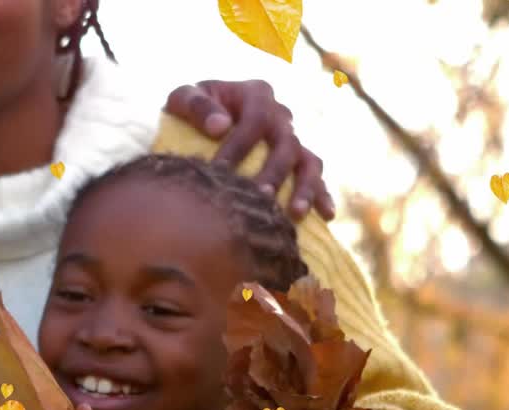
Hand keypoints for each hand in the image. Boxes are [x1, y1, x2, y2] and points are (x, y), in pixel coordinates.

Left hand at [164, 79, 334, 221]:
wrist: (198, 119)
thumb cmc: (189, 110)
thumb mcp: (182, 97)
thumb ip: (196, 105)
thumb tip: (220, 127)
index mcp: (256, 94)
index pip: (255, 120)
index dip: (239, 146)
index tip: (219, 171)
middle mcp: (279, 114)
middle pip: (286, 144)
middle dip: (273, 173)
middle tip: (258, 198)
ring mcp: (291, 137)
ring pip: (308, 160)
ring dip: (305, 187)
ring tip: (296, 213)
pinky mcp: (297, 159)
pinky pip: (315, 175)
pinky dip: (322, 194)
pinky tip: (325, 215)